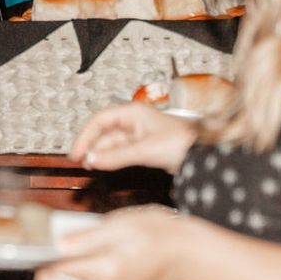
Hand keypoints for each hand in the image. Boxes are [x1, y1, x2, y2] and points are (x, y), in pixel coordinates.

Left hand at [34, 205, 186, 279]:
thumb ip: (86, 237)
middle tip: (49, 262)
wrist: (188, 254)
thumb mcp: (120, 224)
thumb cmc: (161, 235)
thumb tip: (58, 245)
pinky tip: (87, 260)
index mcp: (108, 271)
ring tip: (70, 257)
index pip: (59, 278)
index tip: (42, 249)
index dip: (43, 263)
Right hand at [68, 102, 197, 173]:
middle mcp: (133, 121)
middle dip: (91, 146)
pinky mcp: (144, 147)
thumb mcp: (144, 150)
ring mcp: (138, 134)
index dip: (85, 136)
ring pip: (111, 143)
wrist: (204, 153)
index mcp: (132, 113)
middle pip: (103, 132)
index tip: (76, 153)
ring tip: (91, 166)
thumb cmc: (182, 142)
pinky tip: (105, 165)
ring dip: (101, 154)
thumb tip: (92, 160)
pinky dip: (112, 158)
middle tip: (81, 162)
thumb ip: (116, 156)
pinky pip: (121, 151)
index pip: (99, 120)